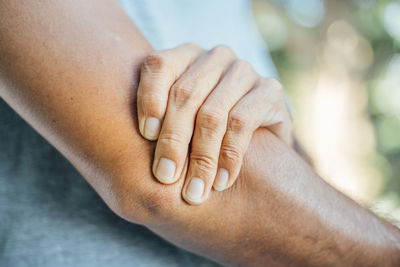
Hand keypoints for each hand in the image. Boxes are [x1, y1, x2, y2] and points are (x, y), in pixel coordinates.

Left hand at [137, 43, 292, 204]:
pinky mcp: (270, 91)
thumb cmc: (201, 132)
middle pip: (185, 94)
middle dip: (172, 142)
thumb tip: (116, 150)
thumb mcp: (177, 123)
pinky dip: (229, 157)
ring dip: (201, 159)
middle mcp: (216, 57)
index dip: (149, 100)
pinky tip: (220, 182)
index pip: (159, 65)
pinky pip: (242, 123)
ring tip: (194, 192)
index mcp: (186, 56)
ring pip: (212, 114)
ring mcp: (244, 71)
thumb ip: (155, 124)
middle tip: (165, 178)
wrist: (254, 136)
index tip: (145, 136)